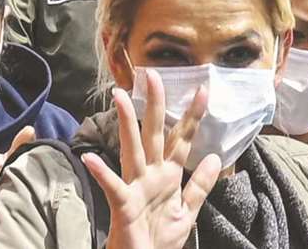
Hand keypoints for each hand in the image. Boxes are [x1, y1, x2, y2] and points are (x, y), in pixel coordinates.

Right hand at [82, 70, 220, 248]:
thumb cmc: (161, 240)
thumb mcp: (188, 211)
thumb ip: (201, 185)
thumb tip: (215, 156)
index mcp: (168, 176)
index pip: (182, 140)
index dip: (192, 116)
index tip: (204, 90)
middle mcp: (151, 176)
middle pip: (155, 134)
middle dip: (155, 105)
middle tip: (154, 75)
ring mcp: (135, 188)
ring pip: (132, 150)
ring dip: (127, 125)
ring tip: (121, 98)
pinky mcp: (123, 206)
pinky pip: (113, 187)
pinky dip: (103, 173)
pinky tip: (92, 158)